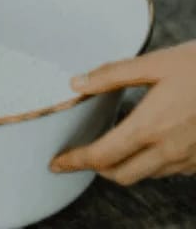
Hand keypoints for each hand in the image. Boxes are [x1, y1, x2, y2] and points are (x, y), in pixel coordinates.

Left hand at [50, 41, 195, 184]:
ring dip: (123, 167)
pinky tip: (146, 144)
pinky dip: (149, 163)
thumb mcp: (154, 63)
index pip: (101, 156)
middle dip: (96, 168)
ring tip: (110, 148)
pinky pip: (168, 171)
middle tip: (80, 155)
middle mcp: (168, 149)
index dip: (74, 162)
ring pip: (145, 175)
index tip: (57, 163)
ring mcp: (188, 158)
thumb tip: (77, 83)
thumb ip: (111, 75)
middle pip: (120, 174)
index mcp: (149, 126)